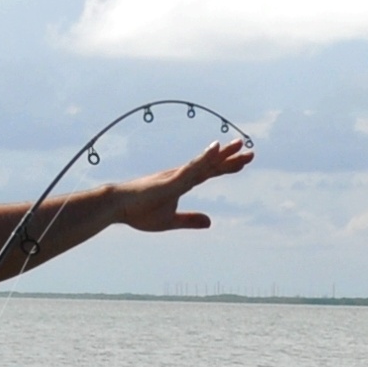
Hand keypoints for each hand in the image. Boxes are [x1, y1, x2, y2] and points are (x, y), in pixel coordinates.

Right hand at [106, 136, 253, 231]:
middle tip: (250, 151)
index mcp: (182, 183)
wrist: (117, 207)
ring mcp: (176, 176)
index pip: (209, 173)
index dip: (227, 167)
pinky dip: (204, 159)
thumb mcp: (170, 220)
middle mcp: (181, 175)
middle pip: (211, 165)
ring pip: (204, 163)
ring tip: (239, 144)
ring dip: (222, 154)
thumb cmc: (139, 212)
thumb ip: (190, 220)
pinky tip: (216, 149)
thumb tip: (210, 222)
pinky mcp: (171, 180)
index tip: (243, 162)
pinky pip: (191, 168)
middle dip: (231, 158)